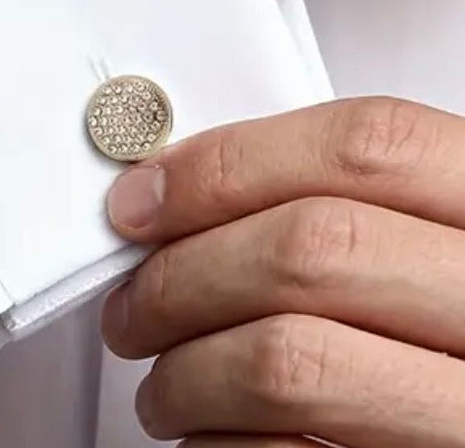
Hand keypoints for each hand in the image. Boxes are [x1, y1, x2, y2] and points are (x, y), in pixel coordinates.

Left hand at [102, 97, 464, 445]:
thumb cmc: (431, 318)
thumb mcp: (412, 233)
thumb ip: (325, 198)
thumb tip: (169, 193)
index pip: (365, 145)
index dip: (230, 162)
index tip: (144, 196)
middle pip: (310, 247)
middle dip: (183, 274)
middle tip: (131, 303)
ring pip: (288, 362)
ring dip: (186, 373)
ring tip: (164, 384)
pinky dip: (216, 443)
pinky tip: (210, 433)